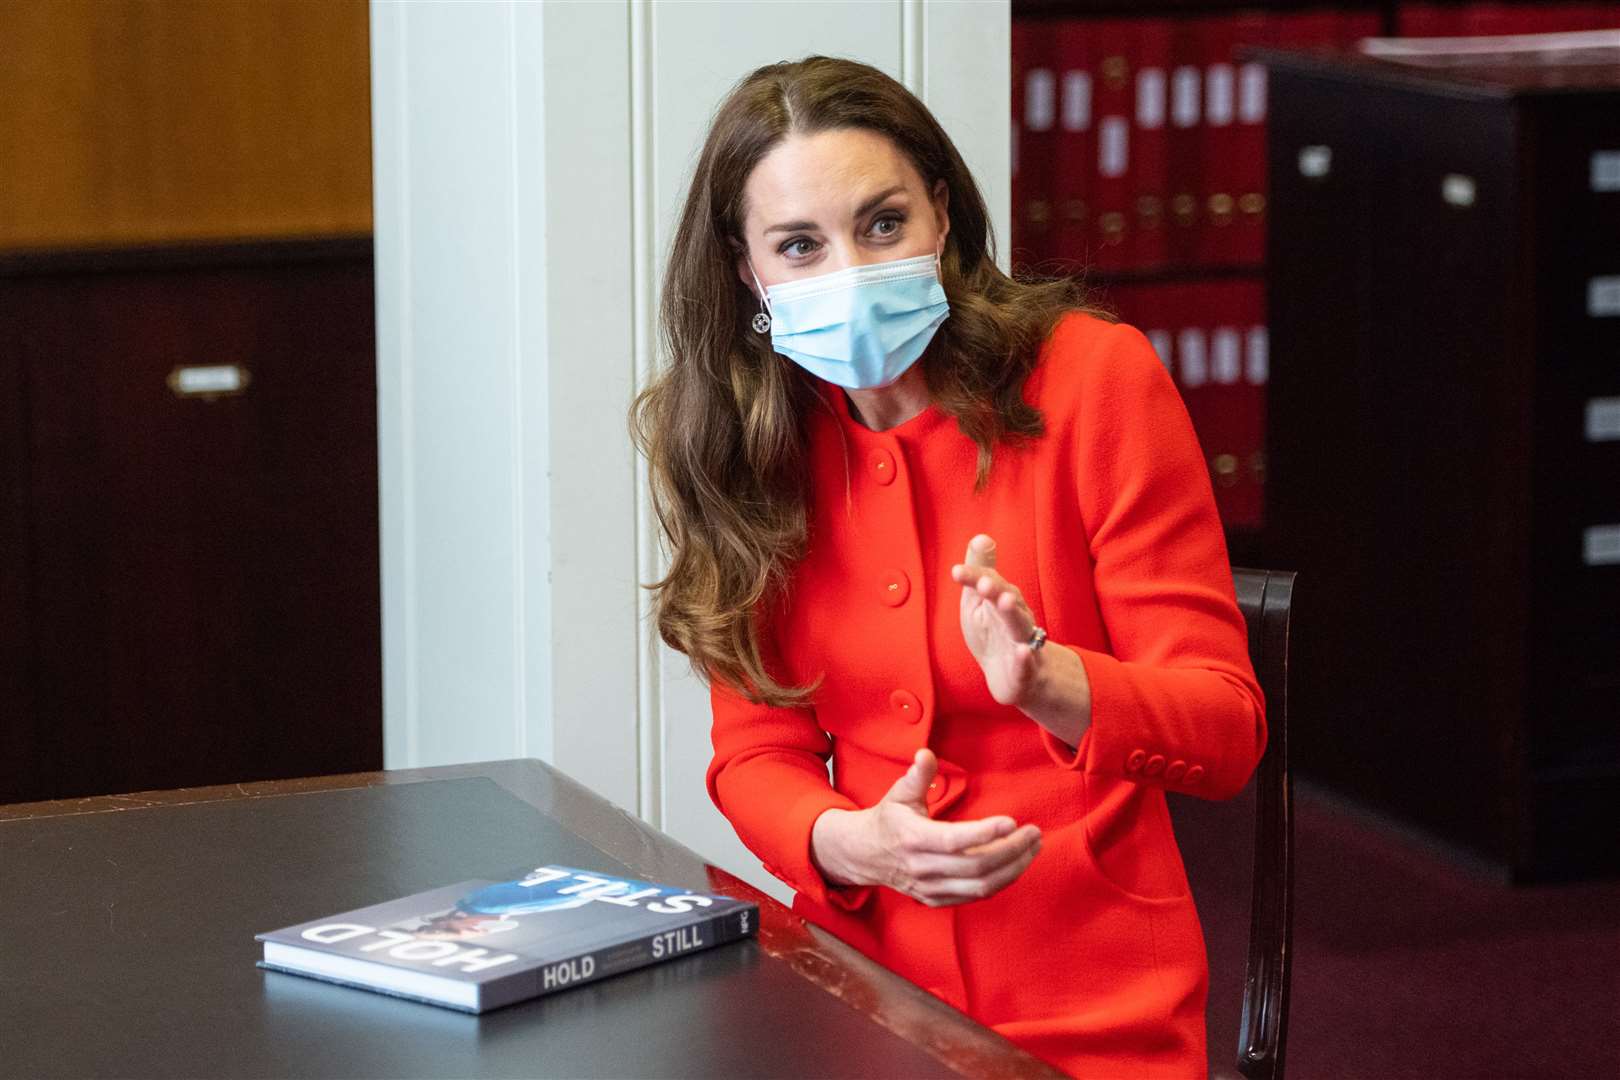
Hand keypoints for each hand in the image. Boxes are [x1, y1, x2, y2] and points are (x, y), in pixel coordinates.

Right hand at [810, 749, 1041, 906]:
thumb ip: (916, 775)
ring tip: (1033, 847)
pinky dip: (1001, 881)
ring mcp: (931, 888)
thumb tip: (925, 754)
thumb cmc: (888, 819)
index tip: (1012, 821)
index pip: (954, 841)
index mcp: (913, 839)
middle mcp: (922, 868)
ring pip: (981, 886)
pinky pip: (977, 895)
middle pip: (976, 866)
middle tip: (1034, 833)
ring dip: (1013, 868)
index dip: (985, 834)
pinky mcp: (937, 899)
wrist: (865, 855)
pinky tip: (1016, 863)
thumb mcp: (898, 794)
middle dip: (1011, 850)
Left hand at [950, 533, 1042, 706]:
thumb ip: (979, 572)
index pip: (988, 583)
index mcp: (1002, 600)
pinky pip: (1027, 664)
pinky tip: (1023, 653)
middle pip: (1007, 600)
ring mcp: (1022, 642)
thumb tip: (980, 537)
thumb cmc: (993, 633)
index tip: (956, 571)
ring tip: (1006, 601)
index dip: (974, 577)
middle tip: (984, 583)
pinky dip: (1025, 659)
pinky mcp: (1025, 669)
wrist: (1013, 677)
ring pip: (1020, 626)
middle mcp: (1015, 617)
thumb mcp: (979, 602)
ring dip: (1013, 613)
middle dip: (997, 590)